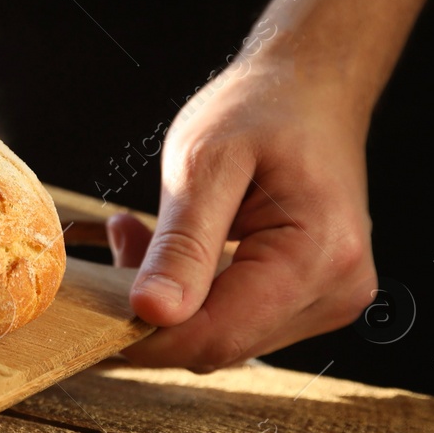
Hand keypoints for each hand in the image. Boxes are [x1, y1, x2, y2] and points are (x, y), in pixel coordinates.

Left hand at [106, 57, 377, 370]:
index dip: (148, 335)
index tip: (97, 302)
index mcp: (318, 258)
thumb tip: (153, 313)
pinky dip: (197, 293)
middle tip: (123, 240)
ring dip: (174, 300)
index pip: (217, 337)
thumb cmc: (262, 109)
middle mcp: (337, 291)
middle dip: (156, 309)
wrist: (312, 88)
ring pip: (226, 337)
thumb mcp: (205, 162)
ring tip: (145, 233)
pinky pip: (241, 319)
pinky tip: (177, 249)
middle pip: (220, 344)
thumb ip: (182, 244)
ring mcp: (331, 299)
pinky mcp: (315, 298)